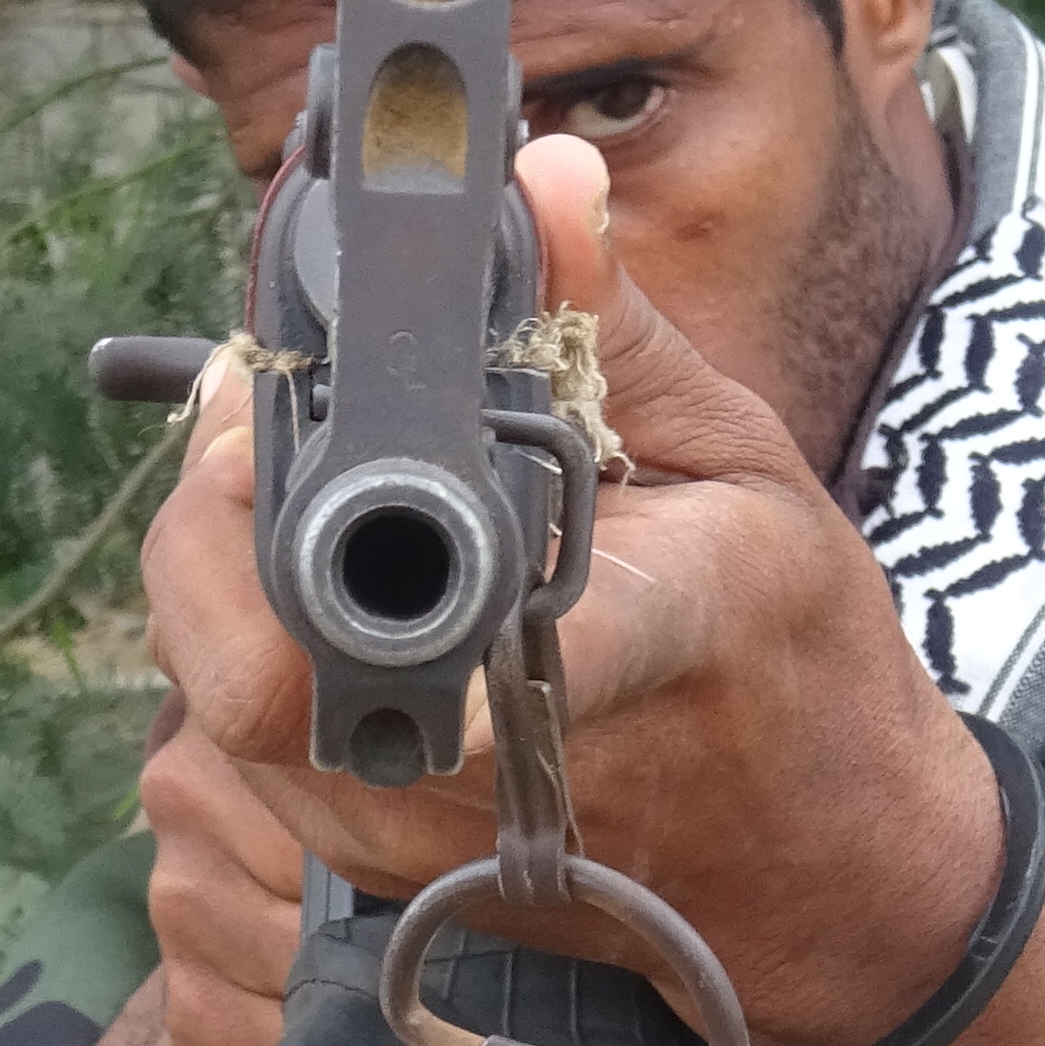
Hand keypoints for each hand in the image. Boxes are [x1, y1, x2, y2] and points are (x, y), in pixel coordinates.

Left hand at [139, 135, 996, 1045]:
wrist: (822, 869)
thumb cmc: (794, 656)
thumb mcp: (743, 465)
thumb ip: (618, 328)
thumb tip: (545, 175)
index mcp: (630, 642)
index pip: (479, 618)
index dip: (343, 546)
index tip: (261, 432)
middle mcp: (499, 763)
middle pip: (267, 674)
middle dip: (223, 515)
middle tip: (252, 403)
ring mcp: (421, 837)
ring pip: (222, 709)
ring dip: (223, 572)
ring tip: (277, 469)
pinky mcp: (373, 870)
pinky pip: (237, 747)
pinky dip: (245, 639)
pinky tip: (299, 569)